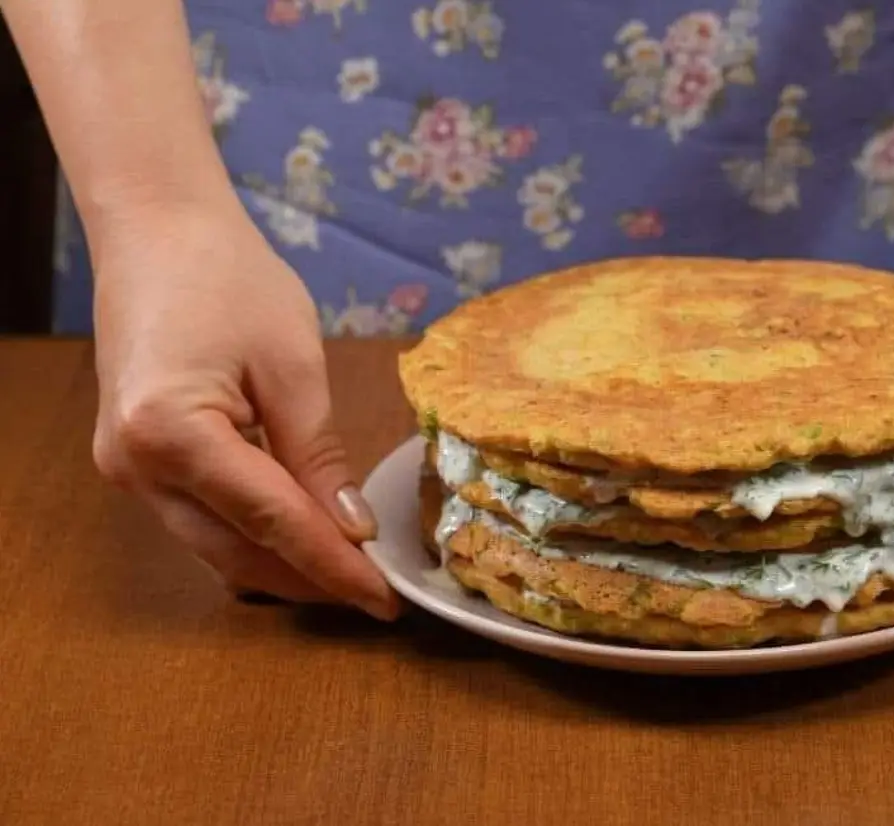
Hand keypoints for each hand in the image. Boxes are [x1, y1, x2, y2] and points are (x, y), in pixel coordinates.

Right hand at [90, 203, 400, 619]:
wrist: (157, 231)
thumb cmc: (228, 278)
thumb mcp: (292, 365)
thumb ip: (319, 456)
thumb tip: (352, 530)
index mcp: (171, 433)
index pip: (272, 522)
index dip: (334, 567)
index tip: (386, 600)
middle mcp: (135, 467)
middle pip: (236, 553)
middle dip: (311, 580)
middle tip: (378, 595)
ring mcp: (125, 470)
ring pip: (214, 548)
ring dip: (282, 567)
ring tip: (350, 575)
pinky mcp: (134, 462)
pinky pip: (200, 521)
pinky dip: (253, 538)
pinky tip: (303, 539)